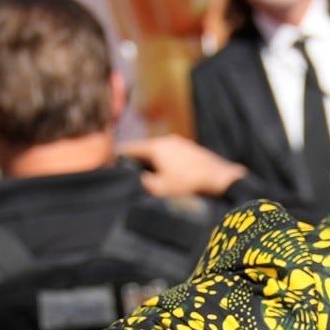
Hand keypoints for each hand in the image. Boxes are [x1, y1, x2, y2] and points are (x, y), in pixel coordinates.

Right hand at [122, 133, 247, 198]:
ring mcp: (181, 143)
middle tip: (126, 174)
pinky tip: (166, 176)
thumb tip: (129, 179)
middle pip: (143, 149)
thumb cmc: (188, 186)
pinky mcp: (191, 150)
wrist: (221, 180)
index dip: (117, 158)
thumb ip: (141, 182)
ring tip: (146, 178)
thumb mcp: (159, 189)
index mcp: (155, 146)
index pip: (129, 149)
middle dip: (134, 161)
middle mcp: (167, 140)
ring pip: (157, 152)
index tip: (109, 165)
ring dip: (150, 163)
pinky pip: (170, 154)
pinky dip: (163, 163)